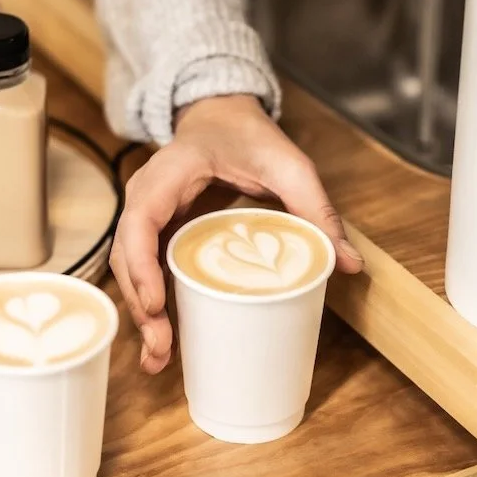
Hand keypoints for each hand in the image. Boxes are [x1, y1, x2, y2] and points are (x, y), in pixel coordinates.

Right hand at [109, 94, 362, 373]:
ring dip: (141, 315)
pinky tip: (162, 344)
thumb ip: (317, 208)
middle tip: (162, 349)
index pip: (139, 222)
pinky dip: (150, 306)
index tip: (156, 304)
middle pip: (127, 256)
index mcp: (167, 175)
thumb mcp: (288, 164)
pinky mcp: (156, 235)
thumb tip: (349, 263)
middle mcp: (145, 197)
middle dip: (141, 305)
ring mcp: (146, 218)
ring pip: (130, 270)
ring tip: (158, 360)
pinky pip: (145, 271)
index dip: (142, 265)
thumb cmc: (247, 135)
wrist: (221, 116)